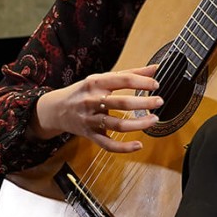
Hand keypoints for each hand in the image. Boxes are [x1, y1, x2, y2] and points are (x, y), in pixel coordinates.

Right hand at [32, 63, 161, 152]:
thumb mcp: (101, 79)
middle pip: (122, 102)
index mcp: (96, 83)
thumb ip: (129, 74)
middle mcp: (92, 101)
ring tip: (153, 120)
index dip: (142, 83)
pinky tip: (138, 145)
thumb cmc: (83, 92)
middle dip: (144, 102)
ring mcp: (91, 120)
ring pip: (117, 124)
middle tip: (159, 101)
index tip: (156, 85)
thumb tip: (155, 69)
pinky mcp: (90, 135)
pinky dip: (124, 147)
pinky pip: (108, 144)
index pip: (123, 80)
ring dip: (138, 124)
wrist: (56, 109)